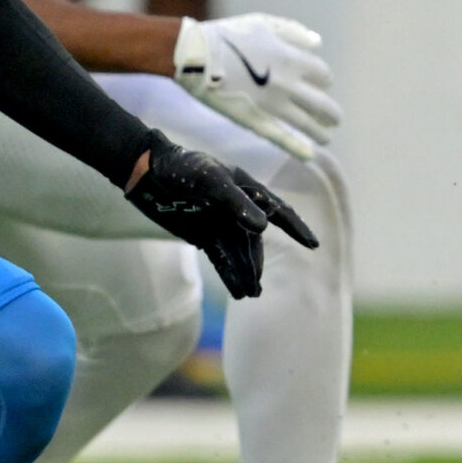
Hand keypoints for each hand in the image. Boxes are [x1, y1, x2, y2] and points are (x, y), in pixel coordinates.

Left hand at [122, 131, 318, 299]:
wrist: (148, 171)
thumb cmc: (183, 168)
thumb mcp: (211, 180)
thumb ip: (237, 203)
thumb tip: (262, 228)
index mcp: (248, 190)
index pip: (278, 211)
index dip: (296, 228)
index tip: (313, 245)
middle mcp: (238, 209)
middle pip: (255, 241)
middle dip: (257, 264)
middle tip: (256, 287)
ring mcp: (221, 223)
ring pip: (239, 253)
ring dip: (244, 273)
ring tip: (247, 295)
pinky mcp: (203, 234)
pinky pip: (221, 257)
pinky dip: (229, 273)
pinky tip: (235, 290)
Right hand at [174, 13, 341, 159]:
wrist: (194, 54)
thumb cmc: (228, 36)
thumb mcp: (265, 24)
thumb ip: (294, 32)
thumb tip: (318, 43)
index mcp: (292, 60)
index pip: (323, 76)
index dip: (323, 80)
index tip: (320, 84)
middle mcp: (288, 84)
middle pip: (322, 103)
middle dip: (331, 113)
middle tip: (334, 119)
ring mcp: (272, 104)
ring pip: (306, 123)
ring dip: (320, 131)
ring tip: (327, 135)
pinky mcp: (254, 119)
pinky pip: (280, 137)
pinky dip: (297, 147)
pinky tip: (310, 155)